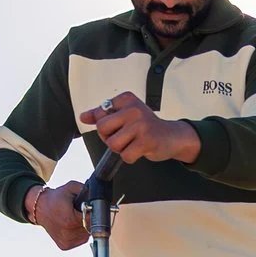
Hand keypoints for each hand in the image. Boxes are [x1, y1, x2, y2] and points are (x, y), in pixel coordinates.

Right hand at [27, 181, 88, 250]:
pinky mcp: (65, 246)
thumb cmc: (55, 199)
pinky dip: (79, 234)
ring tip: (74, 219)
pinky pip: (79, 240)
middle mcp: (68, 233)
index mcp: (70, 220)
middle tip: (80, 213)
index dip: (92, 213)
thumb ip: (86, 189)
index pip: (93, 220)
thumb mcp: (71, 187)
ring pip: (86, 235)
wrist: (39, 208)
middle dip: (88, 220)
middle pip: (90, 228)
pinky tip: (72, 226)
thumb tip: (98, 194)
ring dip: (84, 227)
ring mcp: (66, 241)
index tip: (88, 209)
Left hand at [80, 93, 200, 164]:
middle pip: (102, 128)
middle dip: (109, 138)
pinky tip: (140, 149)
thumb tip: (83, 117)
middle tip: (124, 137)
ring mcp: (140, 125)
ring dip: (121, 149)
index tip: (120, 125)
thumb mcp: (124, 115)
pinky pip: (125, 155)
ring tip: (133, 143)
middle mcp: (133, 108)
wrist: (172, 136)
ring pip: (113, 144)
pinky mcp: (146, 141)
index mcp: (126, 99)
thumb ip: (102, 115)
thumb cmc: (146, 126)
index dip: (106, 126)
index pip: (99, 114)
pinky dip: (130, 157)